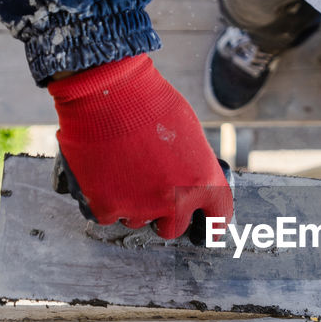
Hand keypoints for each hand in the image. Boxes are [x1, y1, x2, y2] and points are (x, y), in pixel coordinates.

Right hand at [48, 55, 232, 237]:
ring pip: (137, 220)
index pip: (217, 219)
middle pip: (173, 228)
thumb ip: (194, 165)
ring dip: (131, 204)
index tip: (205, 225)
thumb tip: (191, 181)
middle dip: (163, 215)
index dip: (210, 223)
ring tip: (123, 171)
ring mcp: (140, 208)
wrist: (107, 92)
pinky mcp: (106, 208)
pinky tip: (103, 175)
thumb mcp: (190, 133)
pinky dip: (104, 200)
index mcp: (203, 182)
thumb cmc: (149, 102)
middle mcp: (176, 202)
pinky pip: (107, 215)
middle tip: (151, 192)